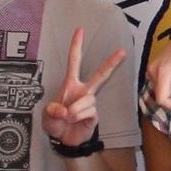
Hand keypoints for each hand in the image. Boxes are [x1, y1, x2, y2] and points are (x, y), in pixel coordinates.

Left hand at [42, 28, 125, 145]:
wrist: (63, 140)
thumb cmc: (55, 123)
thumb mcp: (48, 115)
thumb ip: (53, 111)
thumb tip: (64, 109)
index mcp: (70, 85)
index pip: (74, 62)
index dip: (76, 46)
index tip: (80, 30)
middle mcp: (83, 91)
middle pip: (100, 74)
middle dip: (111, 63)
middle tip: (122, 51)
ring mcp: (90, 102)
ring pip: (87, 100)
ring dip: (74, 109)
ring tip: (67, 117)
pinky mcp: (94, 114)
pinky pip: (89, 111)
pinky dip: (79, 116)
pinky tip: (75, 121)